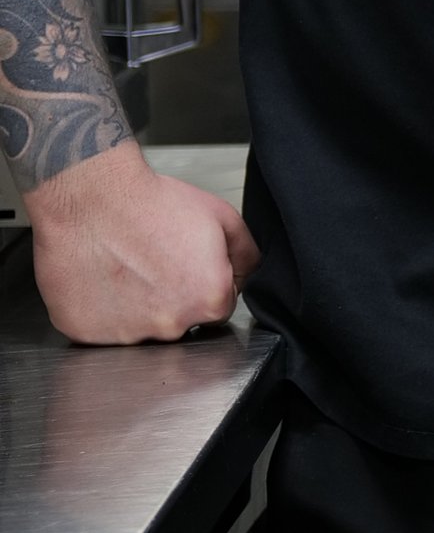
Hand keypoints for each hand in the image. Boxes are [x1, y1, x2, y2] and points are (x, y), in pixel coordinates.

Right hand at [25, 137, 257, 343]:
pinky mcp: (88, 334)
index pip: (218, 307)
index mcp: (210, 301)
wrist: (90, 197)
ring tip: (125, 267)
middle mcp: (171, 325)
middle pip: (180, 321)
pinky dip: (102, 309)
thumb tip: (244, 275)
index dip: (202, 282)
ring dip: (136, 305)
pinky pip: (102, 329)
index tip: (183, 264)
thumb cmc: (149, 204)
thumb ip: (245, 255)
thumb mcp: (222, 217)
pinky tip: (102, 278)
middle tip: (152, 262)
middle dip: (171, 297)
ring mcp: (128, 334)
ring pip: (141, 327)